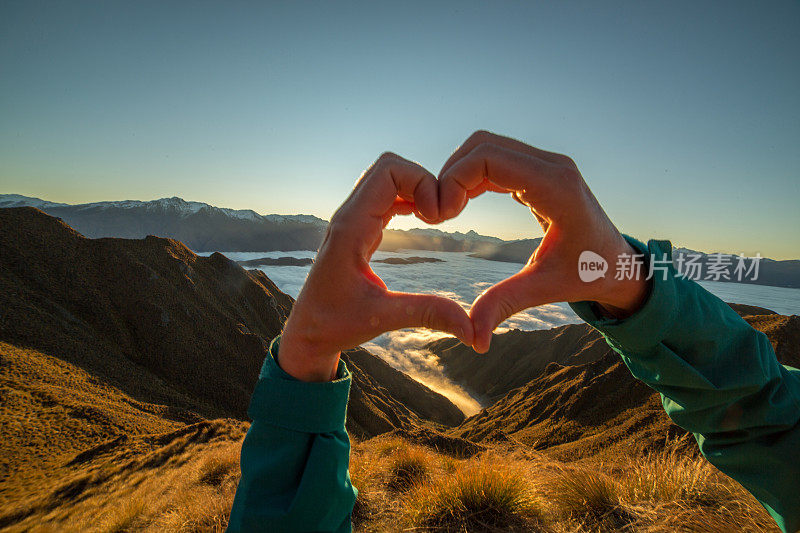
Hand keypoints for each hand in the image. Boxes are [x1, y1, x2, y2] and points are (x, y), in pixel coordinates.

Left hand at [278, 153, 474, 380]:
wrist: (307, 332)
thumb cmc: (334, 325)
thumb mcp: (382, 319)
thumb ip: (426, 314)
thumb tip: (470, 327)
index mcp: (350, 228)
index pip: (387, 172)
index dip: (421, 182)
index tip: (438, 218)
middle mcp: (349, 216)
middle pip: (388, 167)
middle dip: (422, 180)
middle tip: (442, 216)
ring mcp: (352, 219)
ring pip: (387, 178)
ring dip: (416, 189)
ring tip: (437, 218)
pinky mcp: (358, 228)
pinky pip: (386, 196)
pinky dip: (410, 199)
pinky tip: (425, 220)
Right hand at [438, 131, 649, 352]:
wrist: (619, 264)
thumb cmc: (589, 274)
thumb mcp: (545, 289)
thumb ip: (505, 305)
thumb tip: (474, 341)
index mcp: (556, 187)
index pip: (489, 158)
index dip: (454, 179)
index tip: (442, 216)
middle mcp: (552, 166)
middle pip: (483, 145)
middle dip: (451, 173)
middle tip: (438, 213)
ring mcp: (547, 165)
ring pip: (487, 147)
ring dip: (459, 173)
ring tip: (447, 210)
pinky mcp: (540, 171)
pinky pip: (497, 159)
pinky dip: (473, 176)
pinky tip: (462, 203)